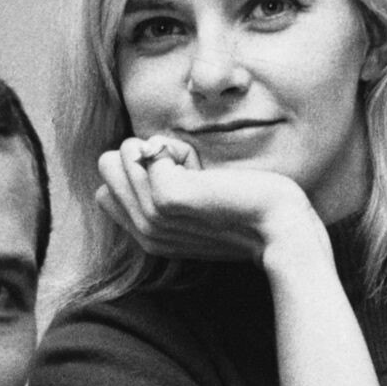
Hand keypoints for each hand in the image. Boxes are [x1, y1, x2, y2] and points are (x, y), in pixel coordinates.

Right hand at [93, 136, 321, 264]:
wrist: (280, 225)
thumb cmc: (247, 206)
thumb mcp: (196, 202)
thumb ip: (158, 189)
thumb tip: (125, 155)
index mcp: (149, 236)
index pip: (106, 189)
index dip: (142, 171)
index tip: (186, 182)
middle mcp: (145, 232)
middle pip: (107, 166)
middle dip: (149, 156)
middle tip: (194, 176)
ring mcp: (153, 217)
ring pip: (120, 155)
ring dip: (166, 151)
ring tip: (202, 175)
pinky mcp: (166, 199)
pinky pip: (145, 151)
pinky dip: (177, 149)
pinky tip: (205, 173)